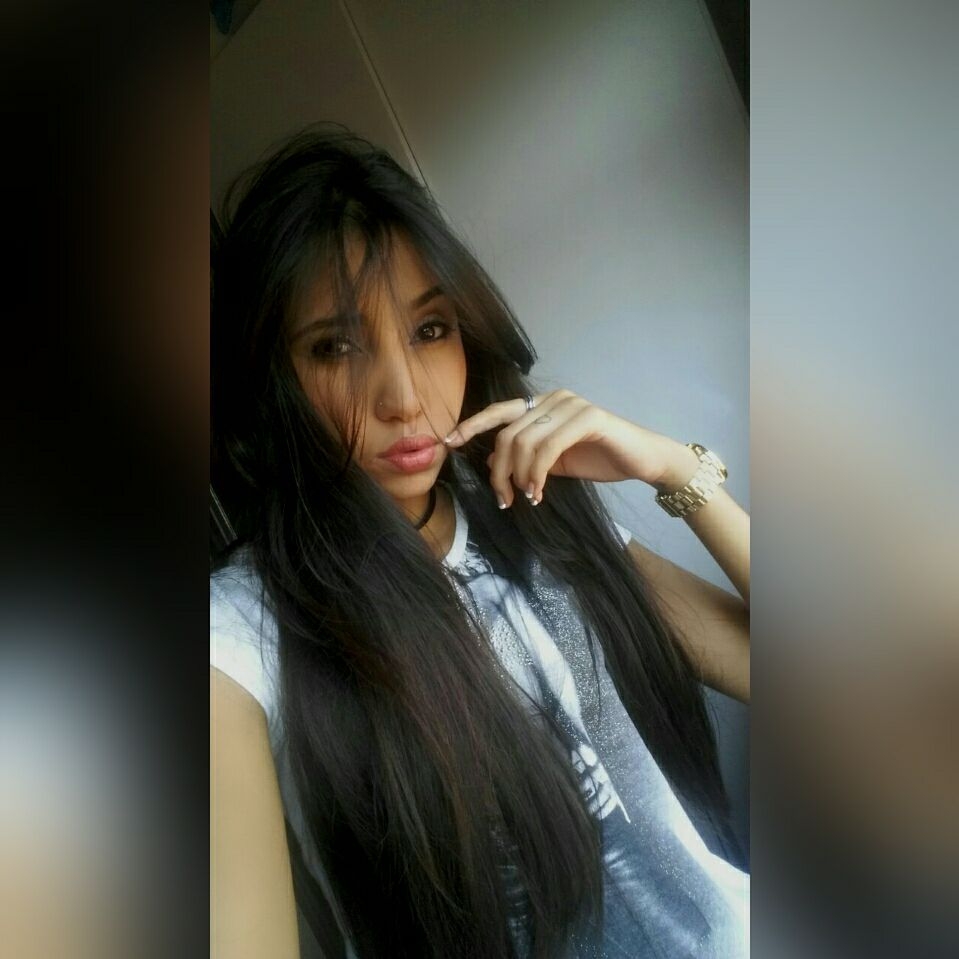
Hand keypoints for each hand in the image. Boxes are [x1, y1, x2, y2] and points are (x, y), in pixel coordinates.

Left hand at [443, 389, 692, 507]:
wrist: (644, 461)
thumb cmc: (601, 459)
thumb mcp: (553, 463)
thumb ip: (524, 458)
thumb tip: (488, 460)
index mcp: (543, 404)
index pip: (499, 411)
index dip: (472, 425)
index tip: (449, 442)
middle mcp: (554, 398)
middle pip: (507, 434)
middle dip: (499, 471)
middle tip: (505, 500)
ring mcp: (572, 404)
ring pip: (524, 442)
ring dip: (519, 477)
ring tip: (527, 498)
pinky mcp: (589, 418)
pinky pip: (548, 448)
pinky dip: (537, 474)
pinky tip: (539, 493)